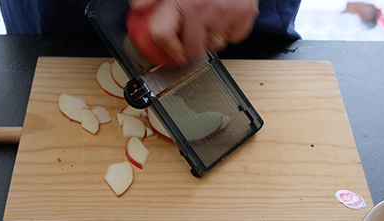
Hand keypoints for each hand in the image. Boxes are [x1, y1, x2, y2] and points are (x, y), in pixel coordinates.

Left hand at [131, 0, 258, 64]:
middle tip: (193, 38)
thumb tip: (138, 7)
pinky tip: (226, 17)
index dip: (167, 48)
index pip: (163, 34)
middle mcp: (202, 9)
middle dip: (191, 47)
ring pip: (216, 45)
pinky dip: (230, 30)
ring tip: (210, 21)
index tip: (173, 52)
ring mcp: (225, 13)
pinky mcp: (245, 13)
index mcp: (180, 0)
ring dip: (212, 38)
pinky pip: (235, 37)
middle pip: (193, 48)